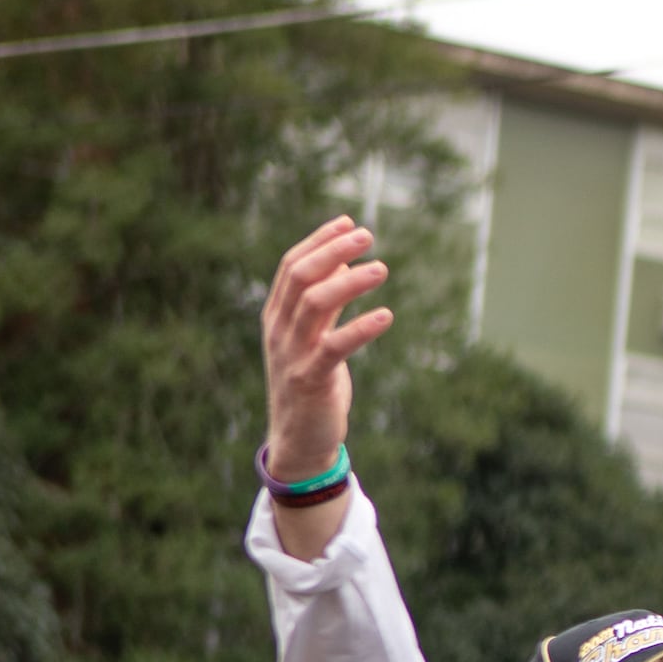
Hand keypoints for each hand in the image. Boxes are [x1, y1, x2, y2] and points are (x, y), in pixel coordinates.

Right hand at [259, 216, 394, 553]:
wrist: (299, 439)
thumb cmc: (311, 382)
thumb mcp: (315, 337)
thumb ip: (327, 302)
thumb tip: (348, 261)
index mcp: (276, 315)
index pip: (291, 265)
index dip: (319, 241)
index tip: (348, 222)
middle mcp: (278, 329)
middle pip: (299, 276)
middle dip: (332, 250)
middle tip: (367, 235)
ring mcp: (292, 354)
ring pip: (314, 304)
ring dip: (350, 282)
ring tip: (381, 268)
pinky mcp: (311, 379)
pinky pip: (334, 347)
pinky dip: (360, 328)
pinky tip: (386, 316)